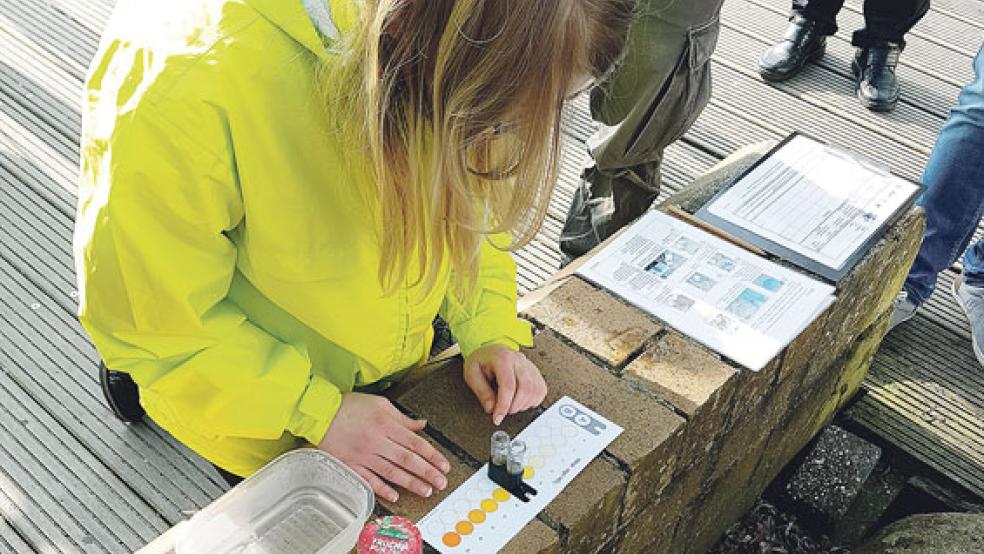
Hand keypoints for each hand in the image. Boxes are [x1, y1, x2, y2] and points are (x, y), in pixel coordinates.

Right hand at [318, 393, 449, 502]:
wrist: (319, 413)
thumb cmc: (348, 405)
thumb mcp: (380, 404)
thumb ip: (402, 417)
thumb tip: (421, 425)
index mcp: (385, 424)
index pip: (415, 443)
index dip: (432, 456)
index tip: (444, 465)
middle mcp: (376, 441)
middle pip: (407, 459)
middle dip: (427, 472)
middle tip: (441, 483)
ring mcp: (363, 455)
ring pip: (391, 472)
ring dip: (410, 483)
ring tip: (426, 491)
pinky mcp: (351, 465)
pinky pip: (369, 480)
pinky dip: (382, 489)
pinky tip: (395, 496)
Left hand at [463, 345, 547, 425]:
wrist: (489, 352)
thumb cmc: (481, 361)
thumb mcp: (472, 374)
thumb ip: (482, 392)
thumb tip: (492, 408)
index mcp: (502, 358)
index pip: (508, 386)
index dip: (504, 405)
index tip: (498, 417)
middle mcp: (518, 360)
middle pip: (525, 388)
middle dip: (514, 406)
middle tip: (503, 412)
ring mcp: (529, 365)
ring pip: (535, 389)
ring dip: (524, 405)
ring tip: (511, 406)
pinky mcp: (534, 372)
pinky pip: (541, 389)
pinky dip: (534, 400)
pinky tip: (522, 402)